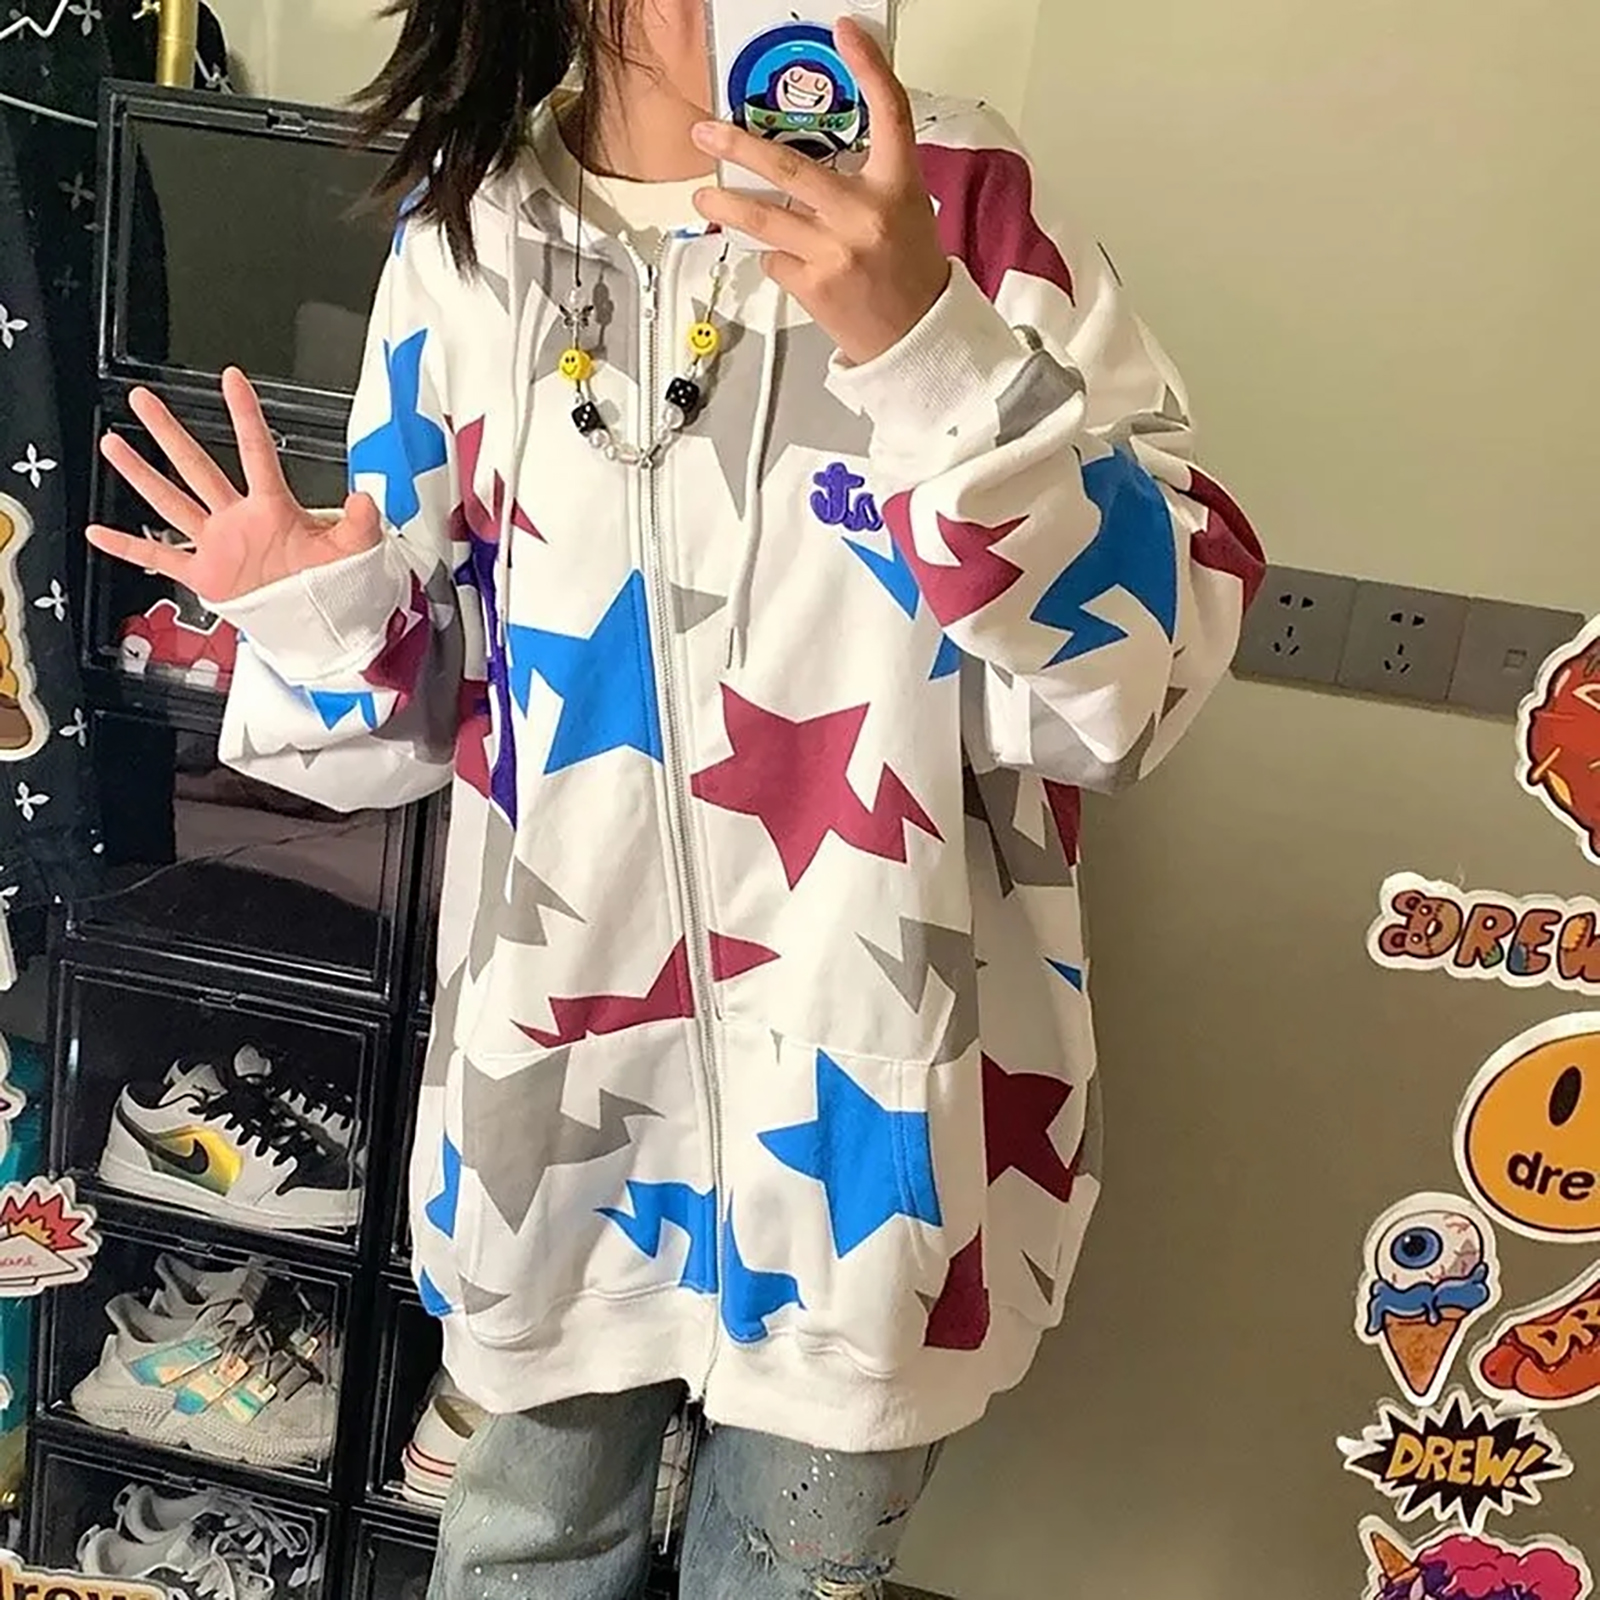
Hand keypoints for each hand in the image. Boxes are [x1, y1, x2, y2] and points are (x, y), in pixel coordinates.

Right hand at [87, 368, 381, 604]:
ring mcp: (218, 545)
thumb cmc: (334, 584)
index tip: (232, 378)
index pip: (256, 451)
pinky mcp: (205, 575)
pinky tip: (100, 532)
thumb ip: (360, 523)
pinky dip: (129, 547)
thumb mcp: (353, 551)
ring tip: (113, 444)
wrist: (318, 623)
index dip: (245, 415)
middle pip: (197, 466)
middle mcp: (238, 519)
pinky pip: (159, 558)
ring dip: (141, 475)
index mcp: (272, 508)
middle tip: (144, 399)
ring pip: (171, 502)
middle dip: (169, 432)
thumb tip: (366, 499)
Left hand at [690, 16, 950, 366]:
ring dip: (727, 205)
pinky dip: (773, 254)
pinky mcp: (813, 287)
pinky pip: (774, 258)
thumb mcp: (904, 209)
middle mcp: (864, 216)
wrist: (916, 336)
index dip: (870, 68)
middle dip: (740, 147)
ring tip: (705, 196)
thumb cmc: (908, 270)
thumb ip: (864, 176)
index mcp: (896, 187)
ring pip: (765, 219)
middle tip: (707, 133)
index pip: (889, 114)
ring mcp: (835, 253)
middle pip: (791, 170)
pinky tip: (787, 258)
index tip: (847, 35)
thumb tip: (807, 145)